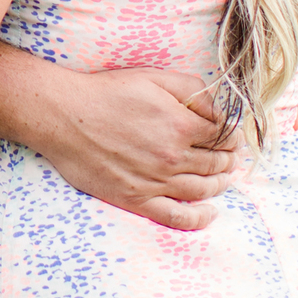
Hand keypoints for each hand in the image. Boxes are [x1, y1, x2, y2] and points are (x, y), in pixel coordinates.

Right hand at [28, 65, 246, 231]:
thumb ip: (192, 91)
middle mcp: (173, 157)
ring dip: (221, 184)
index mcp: (181, 125)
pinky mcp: (136, 199)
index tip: (232, 137)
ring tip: (225, 178)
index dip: (232, 136)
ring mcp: (155, 181)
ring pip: (203, 189)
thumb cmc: (107, 93)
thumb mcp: (154, 77)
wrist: (64, 116)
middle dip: (229, 160)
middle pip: (216, 163)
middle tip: (232, 158)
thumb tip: (218, 111)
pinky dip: (199, 219)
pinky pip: (176, 217)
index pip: (222, 136)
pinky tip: (209, 213)